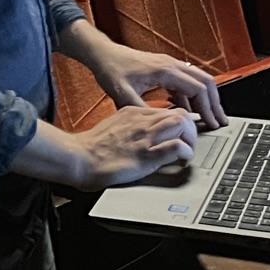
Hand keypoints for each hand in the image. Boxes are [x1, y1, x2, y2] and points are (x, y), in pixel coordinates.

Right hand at [66, 105, 197, 191]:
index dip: (180, 121)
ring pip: (182, 124)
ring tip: (188, 150)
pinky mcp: (146, 155)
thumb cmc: (92, 147)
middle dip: (191, 128)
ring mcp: (145, 137)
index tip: (182, 132)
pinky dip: (185, 152)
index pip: (167, 110)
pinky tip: (182, 159)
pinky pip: (176, 147)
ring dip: (191, 138)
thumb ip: (130, 125)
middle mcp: (142, 121)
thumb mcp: (114, 125)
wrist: (79, 157)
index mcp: (133, 112)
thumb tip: (142, 133)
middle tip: (189, 142)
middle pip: (180, 113)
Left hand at [87, 38, 226, 130]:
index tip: (212, 124)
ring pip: (198, 81)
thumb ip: (142, 110)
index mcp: (166, 71)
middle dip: (215, 103)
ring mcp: (170, 65)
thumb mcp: (123, 94)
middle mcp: (172, 65)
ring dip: (206, 99)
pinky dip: (192, 96)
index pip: (199, 88)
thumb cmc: (111, 70)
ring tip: (210, 118)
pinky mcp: (165, 69)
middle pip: (206, 82)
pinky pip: (186, 82)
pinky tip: (189, 111)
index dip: (208, 108)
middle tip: (221, 121)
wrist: (103, 55)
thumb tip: (159, 125)